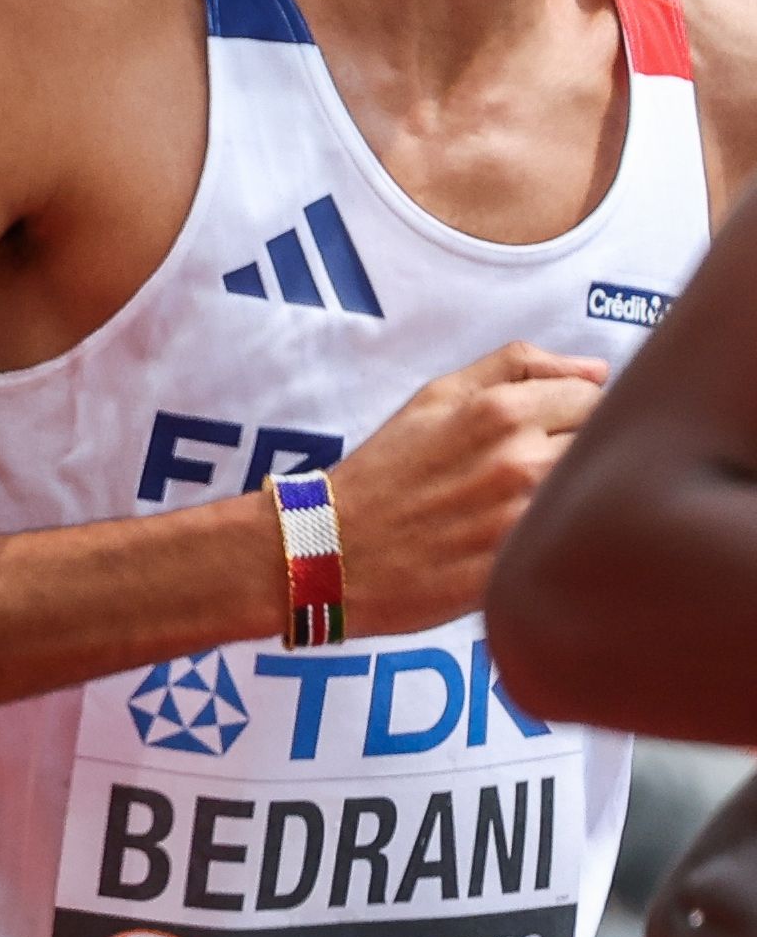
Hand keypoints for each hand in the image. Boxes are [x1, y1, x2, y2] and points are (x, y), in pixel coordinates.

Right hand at [334, 342, 606, 637]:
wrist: (333, 551)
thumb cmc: (385, 472)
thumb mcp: (435, 397)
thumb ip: (516, 366)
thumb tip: (595, 370)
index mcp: (501, 411)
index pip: (594, 398)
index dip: (578, 413)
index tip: (551, 430)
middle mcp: (522, 462)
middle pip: (603, 446)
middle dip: (581, 453)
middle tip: (539, 471)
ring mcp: (526, 519)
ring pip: (595, 495)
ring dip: (577, 498)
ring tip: (530, 506)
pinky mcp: (524, 570)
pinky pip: (574, 543)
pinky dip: (563, 539)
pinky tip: (531, 542)